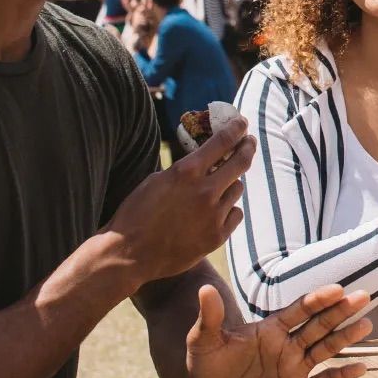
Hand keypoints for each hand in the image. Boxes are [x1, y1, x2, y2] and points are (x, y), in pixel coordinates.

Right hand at [106, 116, 255, 282]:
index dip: (236, 128)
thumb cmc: (136, 214)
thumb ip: (184, 169)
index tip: (242, 122)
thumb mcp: (156, 180)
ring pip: (237, 189)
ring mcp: (214, 215)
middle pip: (241, 162)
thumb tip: (204, 159)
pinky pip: (234, 214)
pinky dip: (227, 210)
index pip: (223, 141)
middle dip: (247, 147)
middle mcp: (205, 191)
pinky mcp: (217, 236)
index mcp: (187, 171)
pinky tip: (216, 211)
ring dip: (230, 184)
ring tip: (219, 186)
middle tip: (249, 142)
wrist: (129, 254)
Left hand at [184, 284, 370, 377]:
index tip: (337, 289)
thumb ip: (210, 317)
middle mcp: (287, 345)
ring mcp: (294, 369)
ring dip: (346, 337)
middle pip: (319, 325)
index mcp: (270, 330)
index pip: (299, 310)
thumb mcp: (203, 341)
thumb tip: (204, 288)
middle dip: (340, 311)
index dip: (318, 299)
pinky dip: (341, 375)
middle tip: (364, 296)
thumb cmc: (204, 367)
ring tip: (366, 325)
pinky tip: (360, 368)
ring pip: (326, 349)